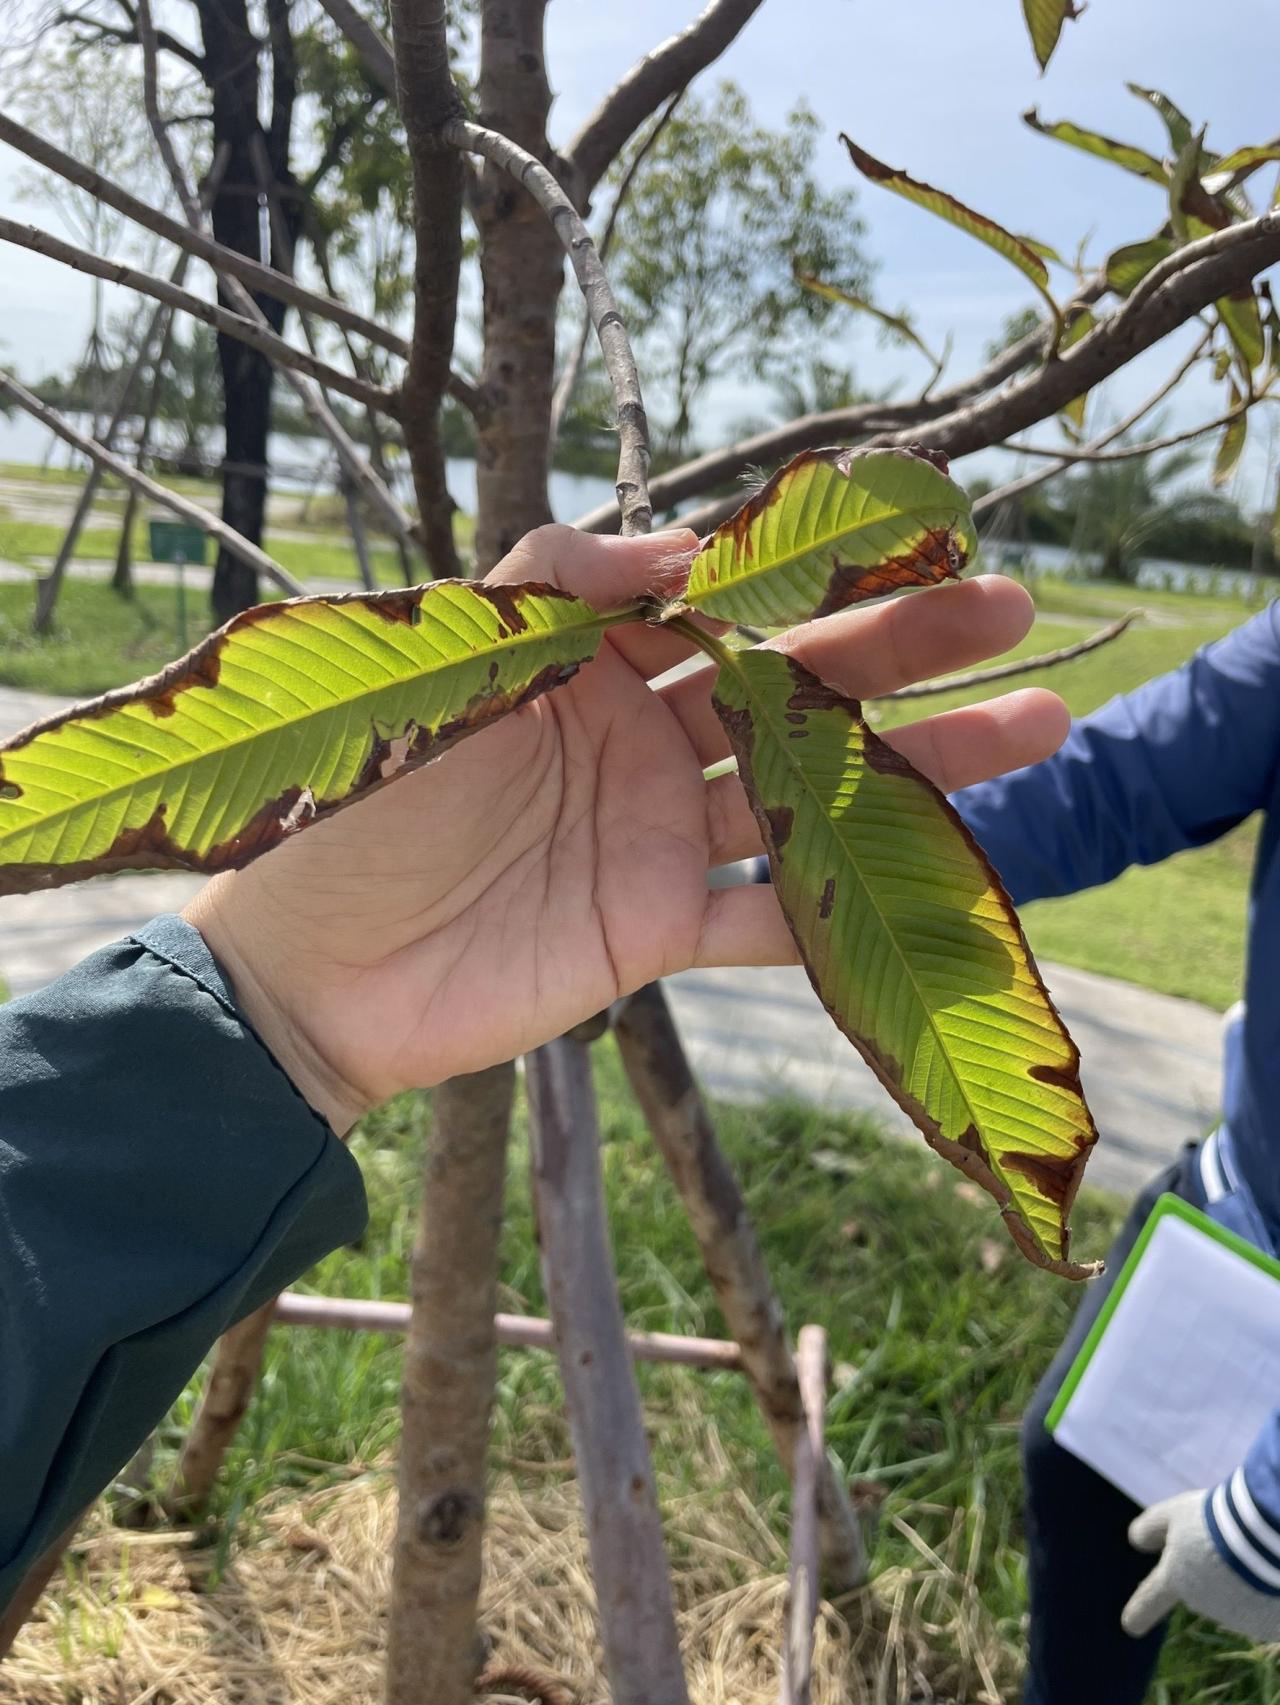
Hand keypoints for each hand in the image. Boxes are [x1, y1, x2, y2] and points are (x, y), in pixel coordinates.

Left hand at [186, 525, 1067, 1133]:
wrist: (306, 974)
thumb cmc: (353, 806)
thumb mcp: (441, 669)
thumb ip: (550, 590)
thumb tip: (684, 546)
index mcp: (587, 662)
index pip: (719, 601)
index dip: (809, 570)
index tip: (902, 535)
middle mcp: (638, 738)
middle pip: (790, 683)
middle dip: (900, 648)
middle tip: (1009, 604)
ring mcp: (659, 835)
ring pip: (809, 790)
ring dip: (917, 764)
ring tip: (1035, 720)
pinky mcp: (659, 929)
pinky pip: (772, 914)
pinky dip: (849, 900)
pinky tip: (945, 872)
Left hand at [1123, 1490, 1279, 1640]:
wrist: (1266, 1541)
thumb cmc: (1215, 1520)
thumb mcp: (1176, 1512)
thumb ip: (1152, 1526)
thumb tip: (1137, 1541)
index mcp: (1176, 1578)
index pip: (1151, 1597)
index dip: (1140, 1609)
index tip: (1129, 1626)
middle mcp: (1204, 1605)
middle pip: (1207, 1585)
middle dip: (1215, 1567)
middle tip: (1229, 1542)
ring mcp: (1237, 1620)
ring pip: (1239, 1594)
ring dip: (1244, 1578)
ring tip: (1254, 1553)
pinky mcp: (1268, 1626)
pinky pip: (1267, 1604)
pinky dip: (1270, 1589)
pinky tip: (1273, 1570)